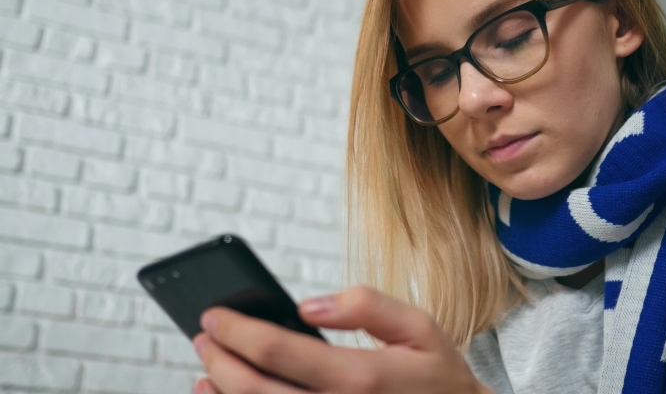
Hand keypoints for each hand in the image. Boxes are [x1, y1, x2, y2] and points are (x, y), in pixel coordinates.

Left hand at [192, 285, 493, 393]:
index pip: (277, 351)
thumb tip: (308, 303)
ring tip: (205, 372)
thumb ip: (366, 306)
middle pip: (254, 390)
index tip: (215, 315)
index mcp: (359, 377)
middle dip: (219, 360)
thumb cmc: (438, 378)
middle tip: (203, 337)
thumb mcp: (419, 327)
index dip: (237, 330)